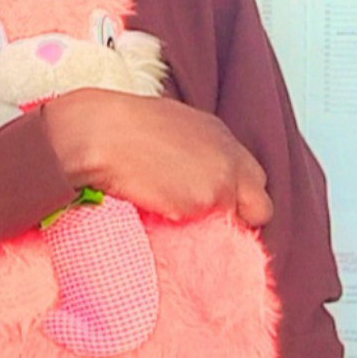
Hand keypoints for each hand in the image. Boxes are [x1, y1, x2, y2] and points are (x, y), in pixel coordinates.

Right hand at [40, 89, 273, 227]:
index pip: (249, 175)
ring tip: (176, 220)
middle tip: (203, 220)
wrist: (97, 132)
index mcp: (217, 133)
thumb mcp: (164, 127)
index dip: (232, 194)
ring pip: (235, 222)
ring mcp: (222, 179)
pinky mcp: (207, 201)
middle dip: (237, 215)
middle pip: (259, 202)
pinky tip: (164, 218)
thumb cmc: (115, 125)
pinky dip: (191, 231)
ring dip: (213, 226)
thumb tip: (187, 173)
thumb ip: (188, 149)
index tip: (211, 204)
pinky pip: (210, 232)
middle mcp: (229, 155)